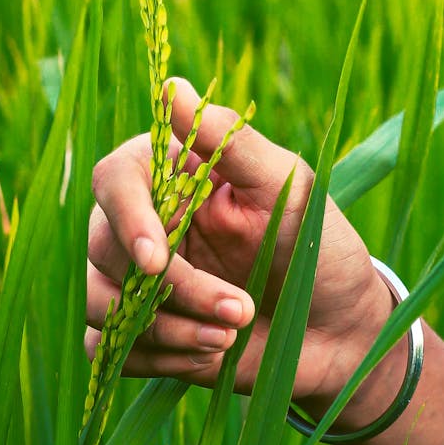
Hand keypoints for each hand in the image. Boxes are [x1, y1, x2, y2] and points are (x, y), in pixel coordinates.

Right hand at [86, 78, 393, 409]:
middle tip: (243, 311)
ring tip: (231, 337)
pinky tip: (211, 357)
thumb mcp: (288, 190)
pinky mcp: (142, 333)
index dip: (126, 217)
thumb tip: (171, 85)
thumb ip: (229, 141)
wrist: (343, 332)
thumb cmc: (321, 249)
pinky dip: (158, 359)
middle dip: (175, 291)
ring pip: (100, 304)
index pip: (114, 179)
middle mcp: (149, 224)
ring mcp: (141, 281)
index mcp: (176, 178)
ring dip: (166, 330)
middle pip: (106, 250)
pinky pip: (106, 350)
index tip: (158, 259)